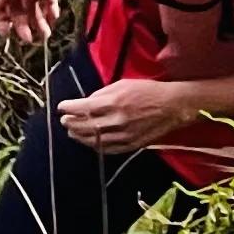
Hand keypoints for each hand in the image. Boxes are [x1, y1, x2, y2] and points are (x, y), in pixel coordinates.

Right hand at [0, 0, 68, 42]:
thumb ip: (24, 9)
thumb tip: (24, 18)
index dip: (0, 22)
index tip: (7, 35)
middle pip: (16, 10)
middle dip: (23, 26)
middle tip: (30, 40)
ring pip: (32, 8)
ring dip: (38, 22)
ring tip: (46, 35)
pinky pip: (44, 1)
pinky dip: (48, 10)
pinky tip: (54, 18)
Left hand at [57, 74, 184, 151]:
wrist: (171, 106)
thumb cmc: (147, 90)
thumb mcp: (122, 84)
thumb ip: (102, 94)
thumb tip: (86, 102)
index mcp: (113, 102)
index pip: (83, 108)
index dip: (69, 108)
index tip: (61, 107)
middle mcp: (116, 120)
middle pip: (85, 126)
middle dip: (71, 123)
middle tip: (64, 121)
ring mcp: (123, 135)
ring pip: (95, 140)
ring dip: (80, 136)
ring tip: (72, 132)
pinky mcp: (130, 145)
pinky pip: (108, 149)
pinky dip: (96, 146)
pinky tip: (90, 141)